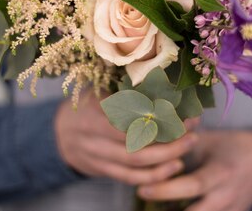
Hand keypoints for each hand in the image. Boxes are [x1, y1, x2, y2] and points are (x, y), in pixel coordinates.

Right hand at [54, 92, 199, 185]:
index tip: (183, 109)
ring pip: (135, 162)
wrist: (59, 133)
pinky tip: (174, 167)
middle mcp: (94, 135)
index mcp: (94, 109)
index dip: (158, 114)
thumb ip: (123, 86)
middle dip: (168, 138)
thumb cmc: (89, 103)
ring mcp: (97, 155)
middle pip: (135, 141)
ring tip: (189, 146)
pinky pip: (130, 177)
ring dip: (166, 157)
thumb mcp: (99, 87)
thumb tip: (163, 75)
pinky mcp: (102, 171)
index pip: (130, 114)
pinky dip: (154, 175)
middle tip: (192, 130)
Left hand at [137, 130, 251, 210]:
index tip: (142, 189)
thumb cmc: (232, 146)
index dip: (166, 189)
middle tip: (144, 199)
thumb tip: (148, 146)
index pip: (192, 185)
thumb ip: (181, 146)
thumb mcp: (208, 142)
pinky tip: (173, 210)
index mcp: (221, 172)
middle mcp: (227, 196)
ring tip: (156, 208)